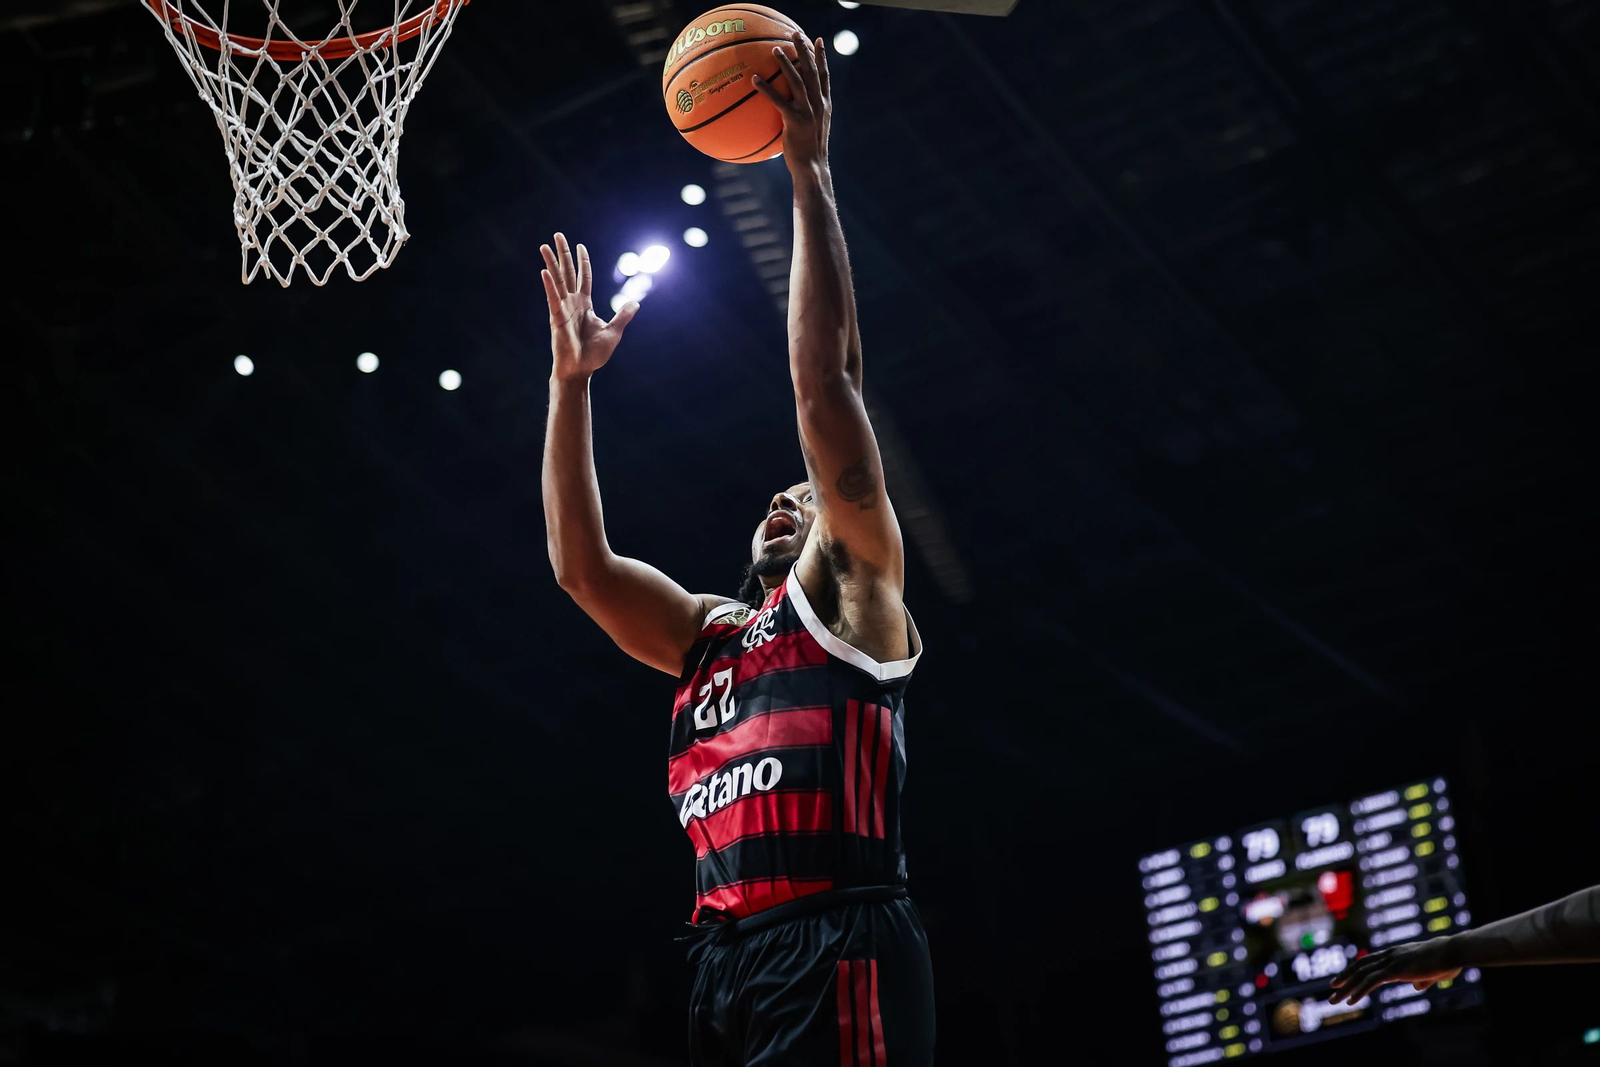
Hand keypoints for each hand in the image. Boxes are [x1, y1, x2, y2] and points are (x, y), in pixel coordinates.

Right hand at [541, 233, 637, 381]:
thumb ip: (623, 316)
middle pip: (567, 272)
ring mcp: (563, 309)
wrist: (580, 371)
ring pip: (557, 280)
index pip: (584, 277)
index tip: (580, 245)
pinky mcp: (557, 318)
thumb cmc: (594, 355)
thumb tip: (636, 303)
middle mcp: (572, 303)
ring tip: (544, 245)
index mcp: (585, 305)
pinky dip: (550, 285)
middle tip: (557, 235)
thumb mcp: (613, 332)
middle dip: (563, 254)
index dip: (583, 261)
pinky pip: (553, 298)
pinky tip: (545, 272)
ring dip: (551, 262)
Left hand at [752, 31, 831, 172]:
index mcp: (824, 105)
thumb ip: (805, 114)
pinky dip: (766, 88)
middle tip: (796, 33)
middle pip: (812, 71)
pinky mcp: (795, 120)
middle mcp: (818, 104)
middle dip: (804, 50)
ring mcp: (808, 111)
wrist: (812, 167)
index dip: (821, 57)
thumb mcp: (811, 130)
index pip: (824, 75)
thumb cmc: (808, 152)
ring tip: (775, 49)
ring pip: (797, 81)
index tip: (818, 40)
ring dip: (786, 63)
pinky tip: (754, 79)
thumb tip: (790, 108)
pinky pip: (778, 100)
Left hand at [1326, 937, 1462, 1004]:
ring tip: (1333, 1000)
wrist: (1452, 952)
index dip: (1355, 970)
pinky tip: (1351, 1001)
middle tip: (1331, 989)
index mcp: (1396, 954)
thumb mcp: (1433, 972)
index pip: (1369, 961)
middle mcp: (1389, 955)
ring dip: (1345, 988)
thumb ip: (1422, 979)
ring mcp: (1391, 962)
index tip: (1344, 979)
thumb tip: (1417, 987)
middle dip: (1344, 979)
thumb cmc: (1446, 961)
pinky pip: (1371, 981)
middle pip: (1359, 967)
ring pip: (1361, 975)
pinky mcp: (1395, 970)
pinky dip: (1359, 991)